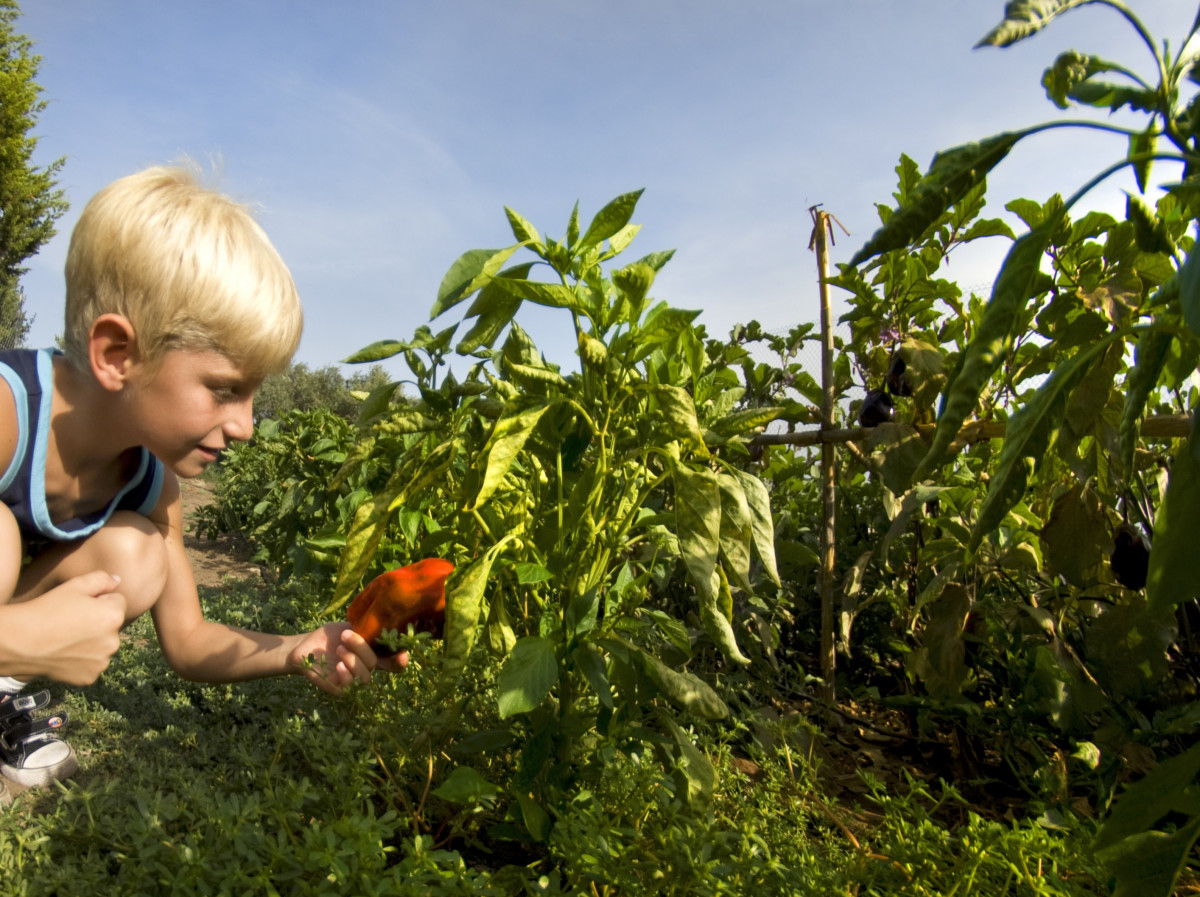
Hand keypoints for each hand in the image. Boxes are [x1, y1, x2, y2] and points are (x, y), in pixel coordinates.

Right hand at [1, 572, 126, 684]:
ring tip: (66, 638)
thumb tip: (117, 581)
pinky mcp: (89, 677)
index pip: (117, 601)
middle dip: (98, 622)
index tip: (79, 605)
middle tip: (71, 622)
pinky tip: (64, 653)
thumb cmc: (47, 610)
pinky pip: (91, 663)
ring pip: (102, 646)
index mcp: (114, 616)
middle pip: (111, 625)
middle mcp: (114, 641)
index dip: (99, 600)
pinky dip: (82, 660)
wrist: (20, 643)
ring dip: (92, 642)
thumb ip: (102, 579)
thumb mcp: (75, 585)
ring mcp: (102, 662)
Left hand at [287, 623, 408, 695]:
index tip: (403, 655)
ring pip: (365, 676)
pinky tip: (339, 666)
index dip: (401, 661)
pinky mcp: (340, 689)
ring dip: (353, 660)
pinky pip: (350, 686)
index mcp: (372, 654)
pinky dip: (346, 675)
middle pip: (375, 664)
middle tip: (344, 635)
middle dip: (361, 648)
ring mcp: (353, 680)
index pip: (393, 662)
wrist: (304, 647)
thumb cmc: (328, 637)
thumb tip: (383, 626)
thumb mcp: (349, 628)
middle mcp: (365, 668)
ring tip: (338, 649)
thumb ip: (367, 631)